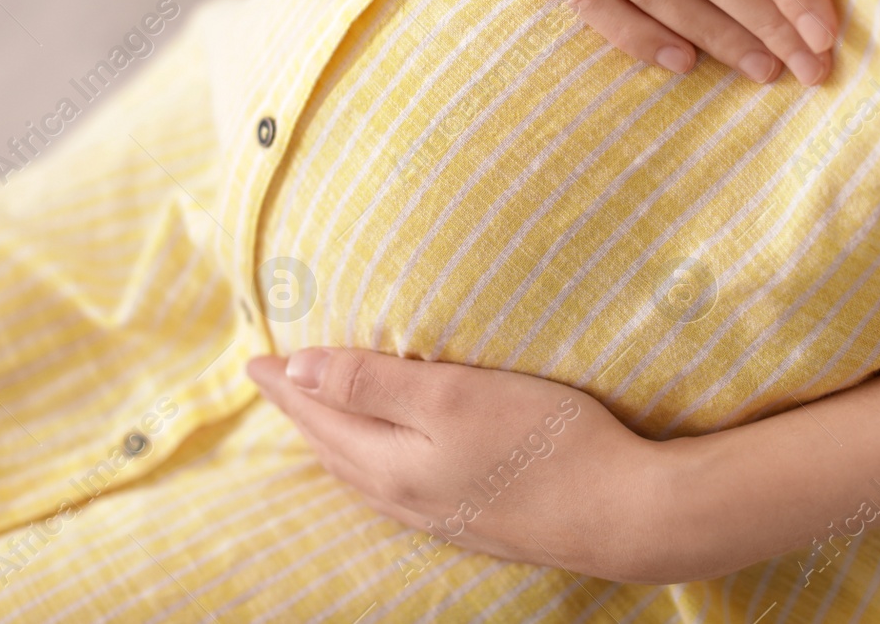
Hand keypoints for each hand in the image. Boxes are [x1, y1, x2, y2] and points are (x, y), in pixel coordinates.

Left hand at [245, 347, 669, 581]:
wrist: (625, 513)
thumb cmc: (544, 441)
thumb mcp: (451, 396)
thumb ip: (372, 383)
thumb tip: (296, 371)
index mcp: (391, 464)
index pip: (319, 414)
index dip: (286, 382)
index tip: (254, 357)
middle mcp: (404, 498)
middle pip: (332, 447)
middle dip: (299, 411)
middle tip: (274, 379)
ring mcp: (438, 515)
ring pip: (359, 472)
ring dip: (330, 438)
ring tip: (314, 415)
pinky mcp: (471, 520)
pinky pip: (391, 489)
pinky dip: (366, 461)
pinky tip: (383, 460)